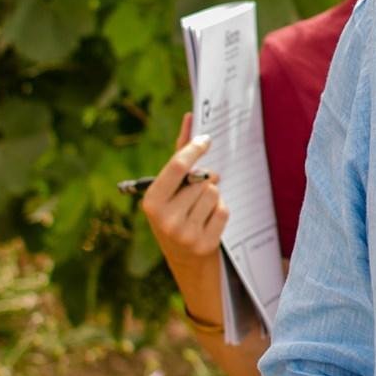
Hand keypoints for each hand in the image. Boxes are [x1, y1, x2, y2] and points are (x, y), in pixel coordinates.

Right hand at [141, 113, 228, 285]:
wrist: (185, 258)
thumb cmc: (176, 210)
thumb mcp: (170, 187)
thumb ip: (179, 152)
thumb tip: (190, 117)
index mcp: (151, 201)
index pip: (177, 166)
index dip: (194, 149)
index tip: (206, 139)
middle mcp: (165, 220)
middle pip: (202, 180)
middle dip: (205, 180)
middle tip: (198, 189)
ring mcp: (185, 235)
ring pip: (214, 194)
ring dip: (212, 197)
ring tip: (201, 208)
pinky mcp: (205, 244)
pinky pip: (224, 210)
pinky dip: (220, 211)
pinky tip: (209, 220)